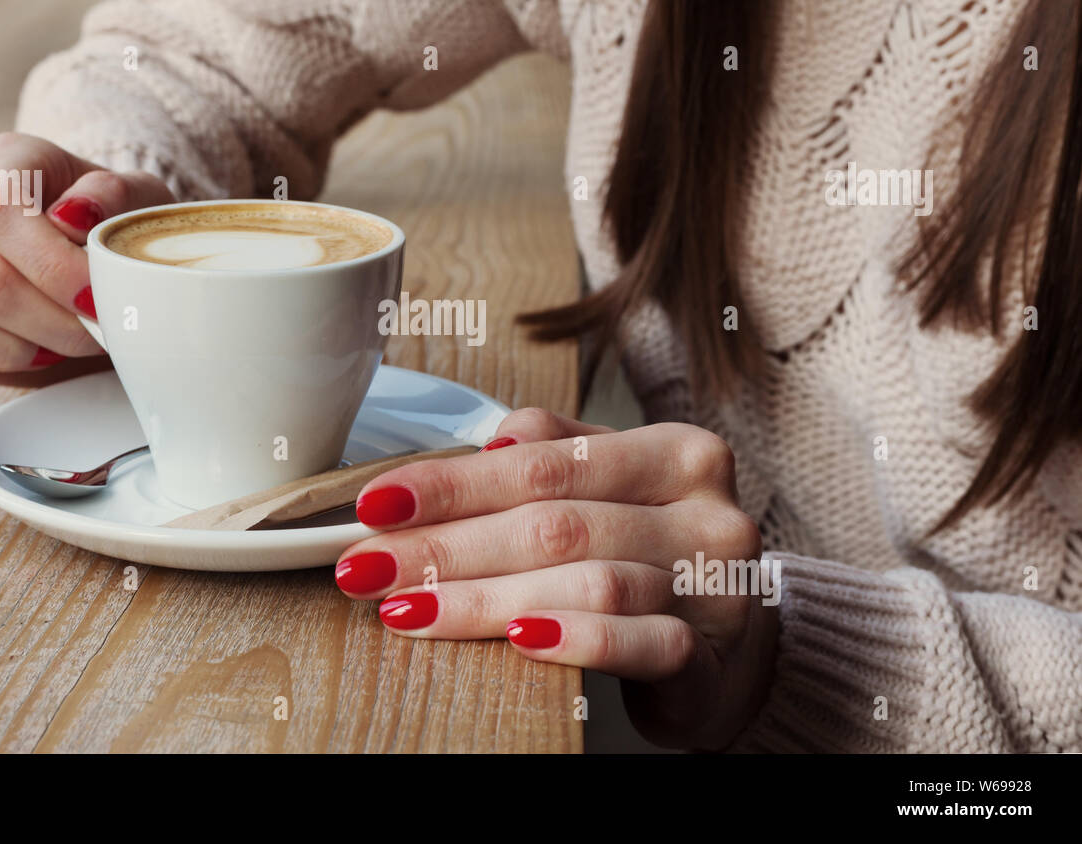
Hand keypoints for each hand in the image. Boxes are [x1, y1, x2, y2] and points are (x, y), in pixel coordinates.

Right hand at [0, 132, 172, 379]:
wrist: (111, 260)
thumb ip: (119, 198)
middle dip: (52, 325)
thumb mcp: (145, 205)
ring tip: (54, 343)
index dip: (52, 268)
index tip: (98, 298)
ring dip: (6, 348)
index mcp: (15, 162)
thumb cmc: (125, 231)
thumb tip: (71, 214)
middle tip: (96, 329)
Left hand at [334, 408, 778, 749]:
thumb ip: (555, 452)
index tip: (377, 504)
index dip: (453, 483)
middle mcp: (704, 512)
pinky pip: (641, 643)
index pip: (546, 463)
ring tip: (408, 609)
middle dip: (446, 546)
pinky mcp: (711, 656)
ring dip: (482, 598)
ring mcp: (714, 587)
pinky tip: (518, 638)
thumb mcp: (615, 483)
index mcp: (677, 453)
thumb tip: (485, 446)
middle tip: (367, 566)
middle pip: (553, 524)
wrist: (737, 645)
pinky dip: (577, 639)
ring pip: (586, 581)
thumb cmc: (654, 552)